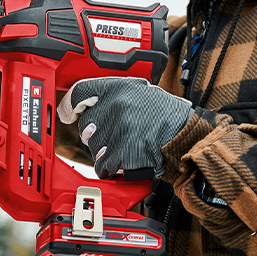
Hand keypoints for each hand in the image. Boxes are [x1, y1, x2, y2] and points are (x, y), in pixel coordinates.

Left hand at [57, 77, 193, 178]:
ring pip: (92, 146)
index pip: (81, 92)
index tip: (68, 113)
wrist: (187, 137)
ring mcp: (117, 129)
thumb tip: (89, 103)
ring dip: (105, 151)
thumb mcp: (142, 91)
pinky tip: (125, 161)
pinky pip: (102, 165)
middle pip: (85, 125)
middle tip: (115, 134)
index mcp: (120, 87)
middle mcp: (116, 105)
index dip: (70, 104)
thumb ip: (116, 95)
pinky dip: (110, 168)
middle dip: (96, 134)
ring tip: (126, 146)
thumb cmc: (168, 117)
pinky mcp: (120, 152)